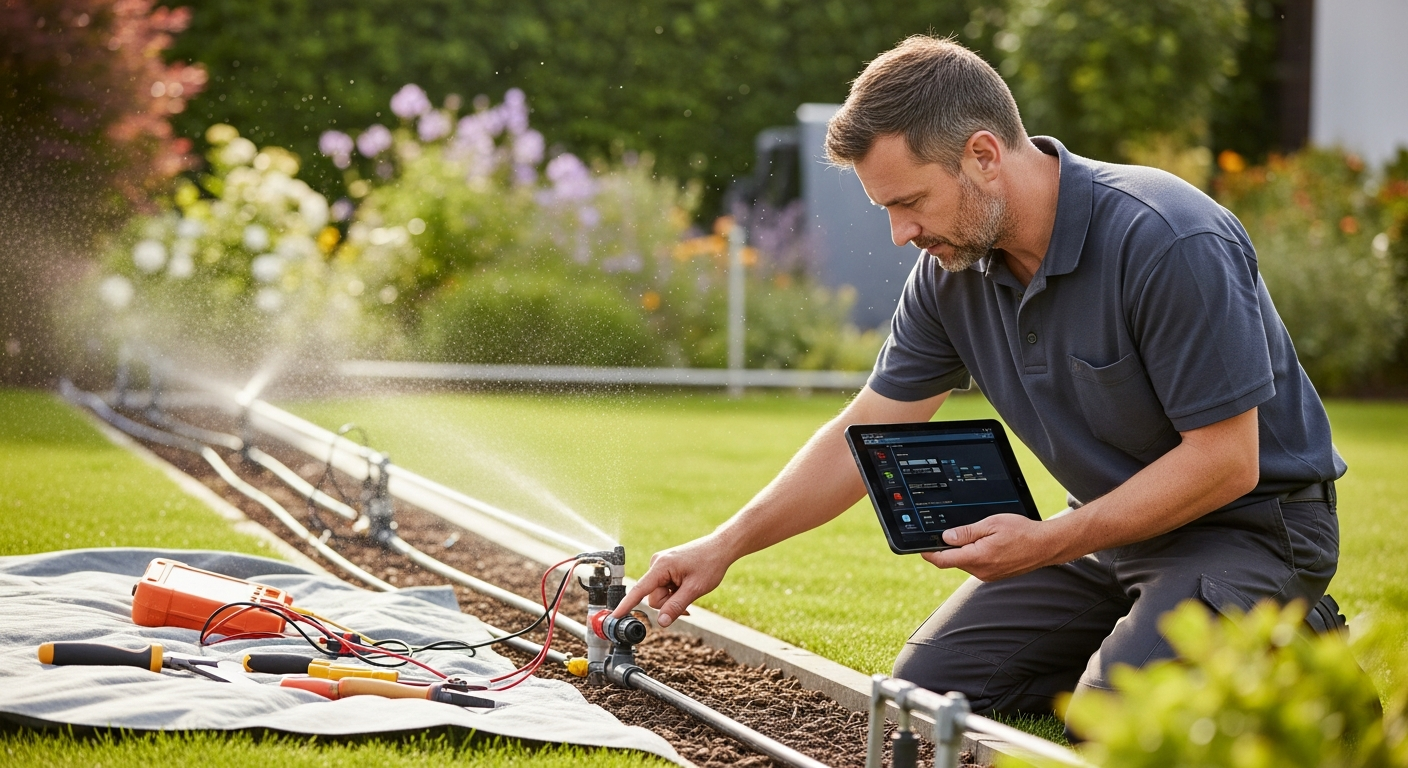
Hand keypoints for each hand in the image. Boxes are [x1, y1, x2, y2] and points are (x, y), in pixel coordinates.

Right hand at [612, 535, 733, 626]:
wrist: (720, 548)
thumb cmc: (710, 564)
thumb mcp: (694, 589)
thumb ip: (676, 606)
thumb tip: (660, 622)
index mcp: (661, 566)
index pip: (639, 590)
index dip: (626, 605)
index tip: (614, 616)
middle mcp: (656, 564)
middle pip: (654, 597)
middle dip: (669, 602)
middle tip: (688, 598)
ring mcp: (660, 565)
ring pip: (660, 594)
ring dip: (673, 598)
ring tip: (690, 588)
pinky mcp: (665, 567)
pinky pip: (664, 587)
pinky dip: (674, 592)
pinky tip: (686, 586)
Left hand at [922, 514, 1058, 581]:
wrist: (1045, 545)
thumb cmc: (1021, 532)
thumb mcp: (991, 524)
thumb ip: (966, 532)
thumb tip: (946, 537)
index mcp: (977, 557)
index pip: (943, 560)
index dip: (928, 553)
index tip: (919, 547)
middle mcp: (981, 570)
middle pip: (953, 560)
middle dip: (948, 548)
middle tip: (947, 531)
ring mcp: (988, 575)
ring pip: (965, 562)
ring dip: (963, 550)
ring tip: (975, 534)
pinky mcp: (994, 575)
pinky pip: (976, 565)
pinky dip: (973, 554)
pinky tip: (984, 543)